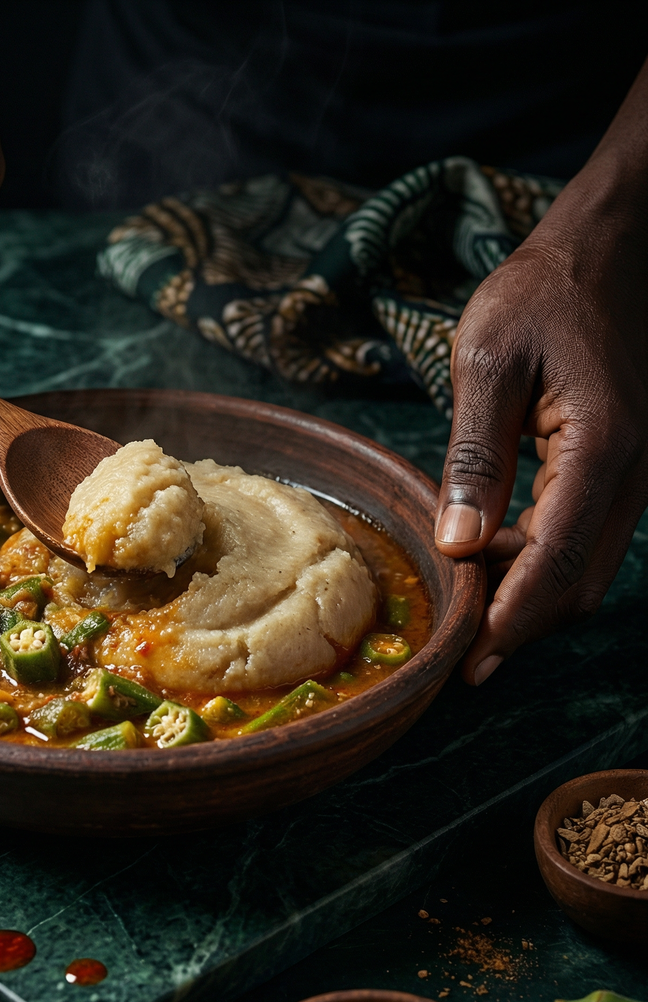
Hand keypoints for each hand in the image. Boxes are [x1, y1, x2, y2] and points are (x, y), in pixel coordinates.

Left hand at [434, 157, 647, 683]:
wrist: (611, 248)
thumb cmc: (544, 291)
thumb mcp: (488, 362)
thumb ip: (474, 456)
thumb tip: (457, 543)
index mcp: (601, 448)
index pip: (555, 562)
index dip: (510, 622)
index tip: (469, 666)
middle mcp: (632, 472)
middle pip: (578, 581)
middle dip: (518, 622)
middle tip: (457, 648)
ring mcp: (635, 472)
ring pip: (586, 567)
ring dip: (528, 594)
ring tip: (464, 603)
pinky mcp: (622, 465)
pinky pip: (586, 535)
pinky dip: (540, 560)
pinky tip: (489, 553)